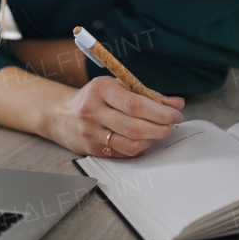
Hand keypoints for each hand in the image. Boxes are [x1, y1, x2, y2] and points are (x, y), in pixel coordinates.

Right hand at [44, 77, 184, 156]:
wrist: (61, 114)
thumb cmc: (95, 97)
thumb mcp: (117, 86)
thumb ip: (147, 94)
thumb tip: (177, 103)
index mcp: (101, 89)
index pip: (135, 104)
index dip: (160, 111)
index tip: (176, 114)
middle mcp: (93, 111)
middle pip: (134, 126)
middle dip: (160, 128)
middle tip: (170, 125)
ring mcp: (91, 132)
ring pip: (130, 144)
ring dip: (151, 140)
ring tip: (157, 132)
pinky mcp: (92, 149)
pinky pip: (123, 153)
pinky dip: (139, 148)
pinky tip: (143, 140)